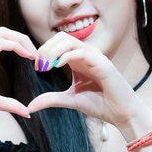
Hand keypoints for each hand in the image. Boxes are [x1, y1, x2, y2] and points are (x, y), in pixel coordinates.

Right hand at [0, 28, 37, 120]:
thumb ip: (6, 103)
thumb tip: (26, 112)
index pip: (0, 38)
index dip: (19, 44)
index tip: (32, 58)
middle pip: (4, 32)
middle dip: (24, 40)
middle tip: (39, 55)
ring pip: (4, 34)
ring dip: (23, 42)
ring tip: (35, 56)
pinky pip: (0, 44)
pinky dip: (17, 47)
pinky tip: (28, 56)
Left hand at [27, 35, 149, 126]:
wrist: (122, 114)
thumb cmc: (101, 105)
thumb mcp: (70, 100)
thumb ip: (51, 99)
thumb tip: (30, 106)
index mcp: (79, 59)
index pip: (58, 43)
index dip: (44, 51)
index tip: (38, 68)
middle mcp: (87, 54)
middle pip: (61, 38)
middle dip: (46, 48)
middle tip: (40, 65)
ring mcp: (95, 57)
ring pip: (69, 41)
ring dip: (53, 51)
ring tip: (46, 66)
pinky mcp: (102, 64)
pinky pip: (81, 52)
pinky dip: (66, 56)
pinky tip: (57, 66)